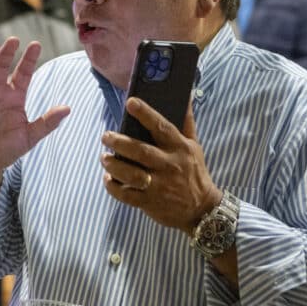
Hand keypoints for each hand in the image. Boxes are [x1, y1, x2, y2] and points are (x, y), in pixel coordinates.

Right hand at [0, 37, 69, 176]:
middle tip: (14, 40)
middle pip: (2, 67)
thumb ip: (47, 123)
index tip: (36, 45)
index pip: (23, 73)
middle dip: (7, 53)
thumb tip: (68, 109)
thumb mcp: (29, 137)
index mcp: (15, 97)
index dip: (28, 60)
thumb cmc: (6, 151)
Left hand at [100, 97, 219, 233]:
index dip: (145, 113)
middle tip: (105, 136)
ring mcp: (159, 186)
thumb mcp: (194, 146)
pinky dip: (113, 187)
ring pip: (131, 174)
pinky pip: (127, 195)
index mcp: (179, 148)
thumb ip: (186, 121)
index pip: (161, 127)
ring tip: (104, 157)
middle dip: (119, 142)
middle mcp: (169, 165)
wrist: (202, 209)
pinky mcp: (150, 202)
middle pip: (141, 151)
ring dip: (113, 165)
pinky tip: (108, 178)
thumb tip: (185, 96)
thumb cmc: (194, 172)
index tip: (130, 102)